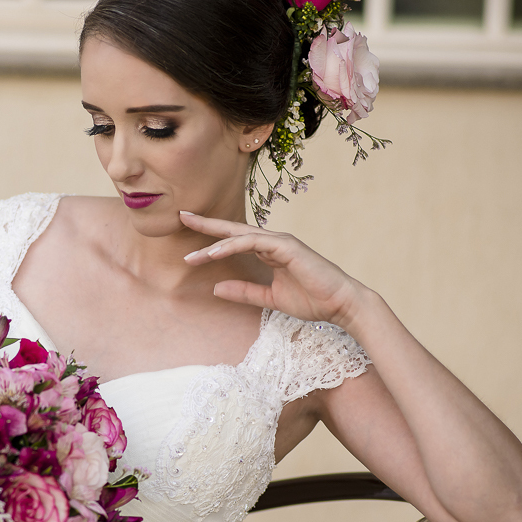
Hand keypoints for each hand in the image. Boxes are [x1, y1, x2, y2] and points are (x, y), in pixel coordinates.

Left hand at [180, 211, 365, 327]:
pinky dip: (233, 246)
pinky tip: (214, 253)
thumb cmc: (311, 300)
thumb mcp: (269, 298)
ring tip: (192, 255)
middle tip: (181, 216)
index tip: (187, 234)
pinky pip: (254, 242)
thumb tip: (215, 288)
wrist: (340, 305)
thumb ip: (243, 292)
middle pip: (233, 229)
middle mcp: (272, 241)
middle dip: (206, 224)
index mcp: (268, 251)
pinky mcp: (287, 247)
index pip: (234, 239)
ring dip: (215, 243)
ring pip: (241, 235)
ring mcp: (280, 242)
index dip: (211, 234)